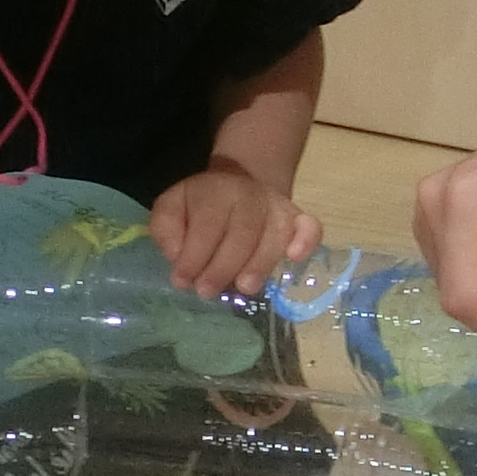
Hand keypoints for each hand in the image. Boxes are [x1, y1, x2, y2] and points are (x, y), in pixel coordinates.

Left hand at [153, 162, 318, 300]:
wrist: (239, 184)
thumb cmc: (200, 206)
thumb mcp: (171, 207)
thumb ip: (166, 229)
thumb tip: (178, 255)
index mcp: (215, 191)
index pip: (207, 224)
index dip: (194, 256)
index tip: (182, 282)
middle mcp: (249, 195)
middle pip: (242, 232)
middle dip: (222, 267)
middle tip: (207, 291)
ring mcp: (276, 206)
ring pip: (273, 235)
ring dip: (259, 264)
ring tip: (244, 287)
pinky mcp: (297, 218)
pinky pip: (309, 227)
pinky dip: (306, 240)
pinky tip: (295, 257)